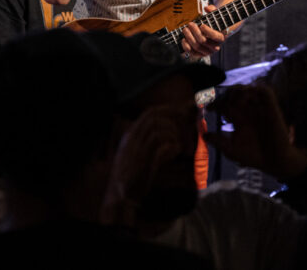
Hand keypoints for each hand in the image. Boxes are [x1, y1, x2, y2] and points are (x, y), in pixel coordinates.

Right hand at [102, 105, 190, 227]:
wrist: (120, 196)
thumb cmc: (132, 175)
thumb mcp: (135, 153)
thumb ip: (146, 140)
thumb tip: (168, 129)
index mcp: (130, 135)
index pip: (149, 113)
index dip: (168, 110)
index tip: (181, 112)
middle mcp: (133, 139)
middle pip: (155, 118)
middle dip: (173, 119)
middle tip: (186, 126)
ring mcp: (138, 150)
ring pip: (160, 131)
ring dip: (175, 136)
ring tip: (181, 146)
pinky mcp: (145, 163)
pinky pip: (164, 147)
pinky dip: (174, 148)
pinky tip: (177, 153)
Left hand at [181, 4, 226, 57]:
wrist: (212, 34)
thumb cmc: (214, 24)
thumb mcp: (216, 15)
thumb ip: (213, 10)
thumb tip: (207, 8)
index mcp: (221, 37)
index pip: (216, 36)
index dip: (208, 31)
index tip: (202, 25)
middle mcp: (215, 46)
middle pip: (204, 41)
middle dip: (195, 32)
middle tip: (190, 24)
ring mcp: (207, 51)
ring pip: (197, 47)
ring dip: (189, 37)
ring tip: (185, 29)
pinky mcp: (200, 54)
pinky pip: (192, 53)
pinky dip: (186, 47)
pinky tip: (183, 39)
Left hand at [205, 83, 306, 180]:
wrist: (274, 162)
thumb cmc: (253, 156)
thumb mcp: (231, 150)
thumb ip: (218, 142)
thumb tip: (203, 136)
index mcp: (238, 118)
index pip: (224, 104)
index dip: (215, 104)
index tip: (208, 108)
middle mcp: (248, 110)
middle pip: (234, 93)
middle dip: (225, 96)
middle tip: (222, 105)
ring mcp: (259, 108)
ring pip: (247, 88)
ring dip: (238, 92)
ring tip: (233, 103)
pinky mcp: (271, 107)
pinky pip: (264, 91)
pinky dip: (254, 91)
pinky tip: (245, 101)